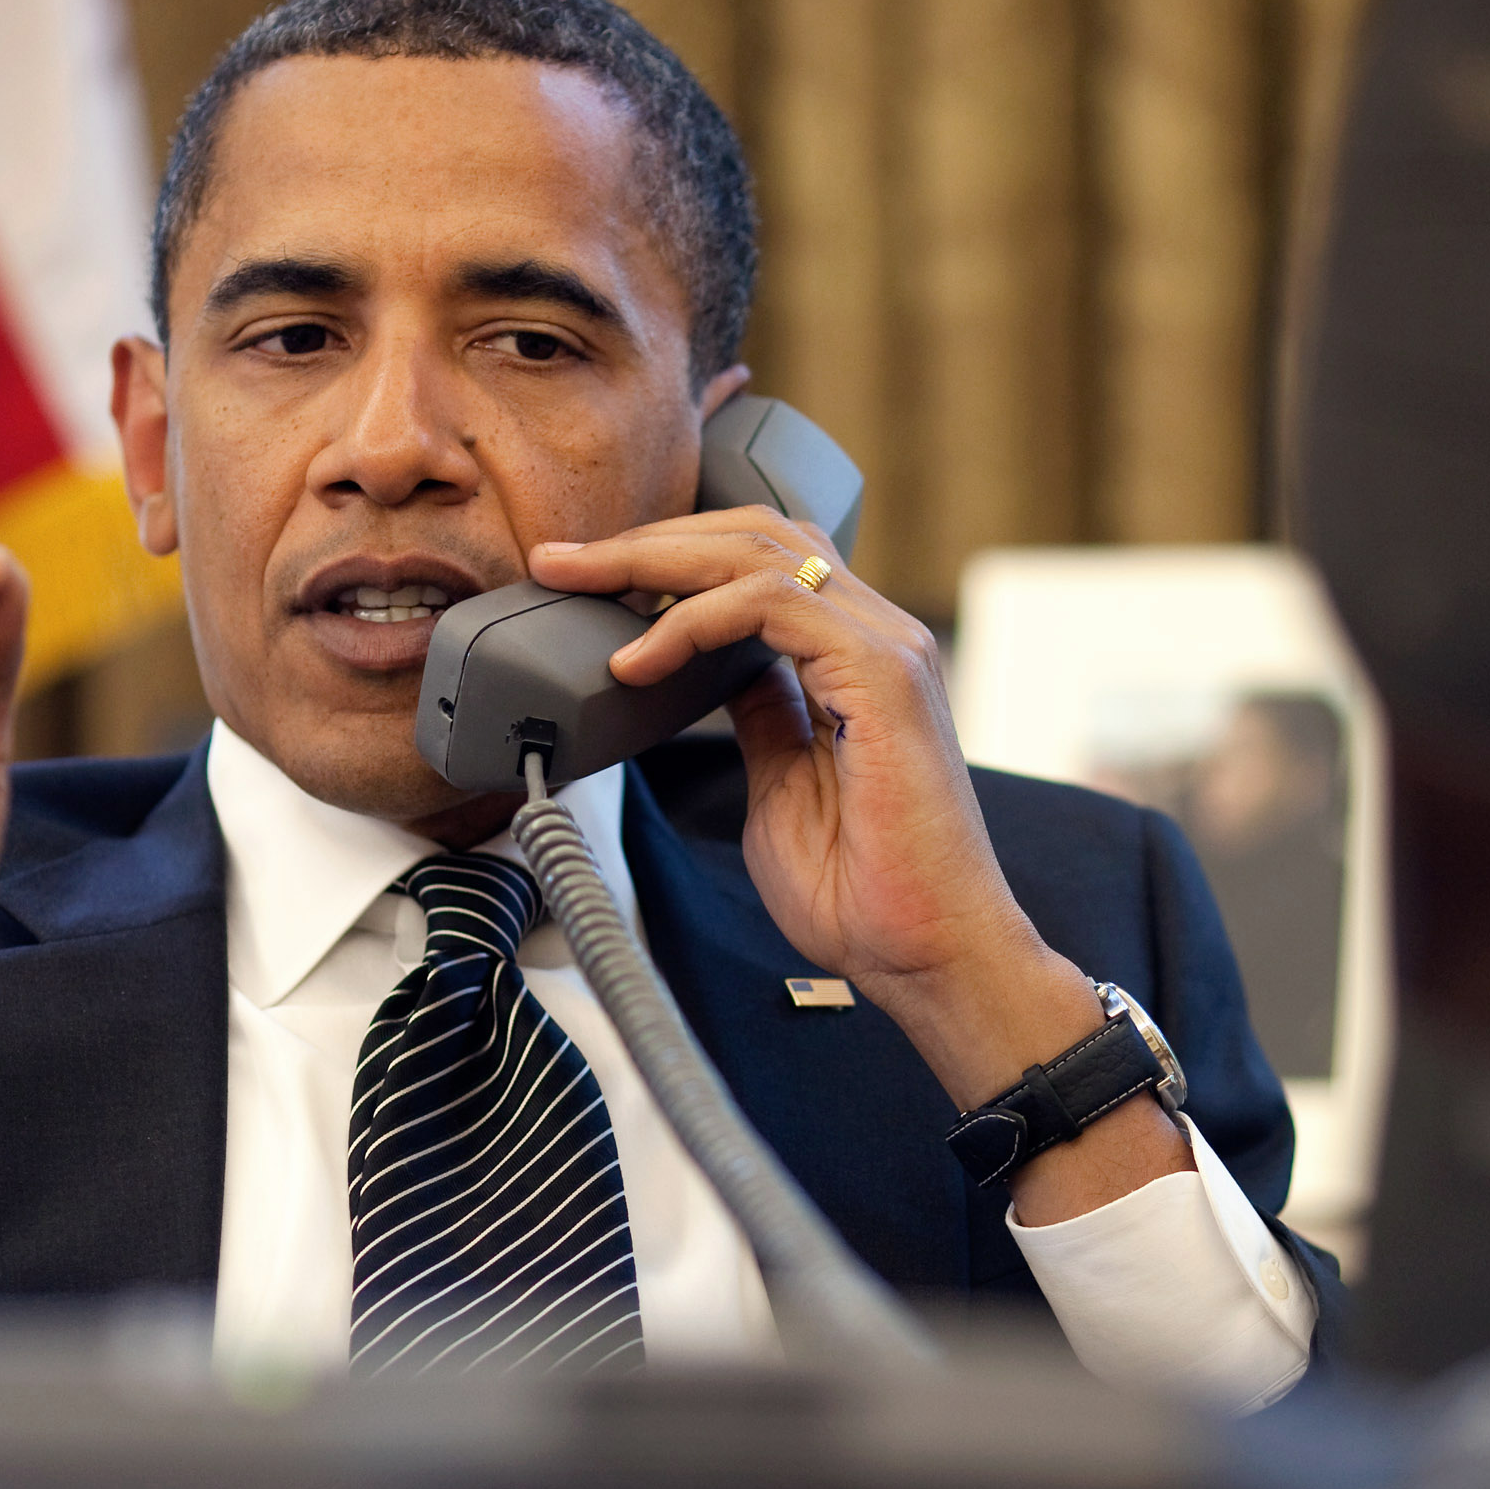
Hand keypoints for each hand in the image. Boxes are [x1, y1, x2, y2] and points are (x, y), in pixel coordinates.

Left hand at [527, 516, 1191, 1220]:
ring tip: (581, 581)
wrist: (928, 953)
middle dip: (648, 539)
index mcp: (857, 658)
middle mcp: (878, 635)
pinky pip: (772, 603)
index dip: (671, 559)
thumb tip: (713, 674)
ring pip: (761, 550)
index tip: (587, 582)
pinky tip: (640, 658)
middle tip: (560, 559)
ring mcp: (886, 647)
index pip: (762, 563)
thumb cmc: (866, 894)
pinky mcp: (881, 674)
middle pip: (755, 535)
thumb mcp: (780, 786)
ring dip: (656, 558)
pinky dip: (693, 619)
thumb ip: (759, 719)